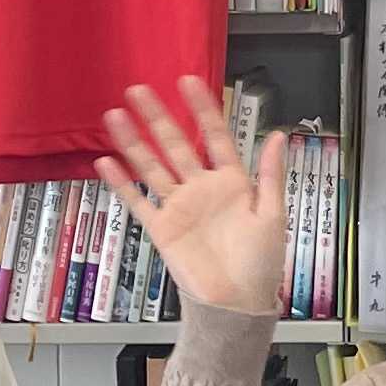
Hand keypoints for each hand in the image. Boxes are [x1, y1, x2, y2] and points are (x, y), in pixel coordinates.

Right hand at [95, 77, 289, 318]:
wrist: (237, 303)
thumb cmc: (261, 262)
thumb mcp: (272, 215)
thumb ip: (270, 175)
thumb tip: (279, 136)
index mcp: (232, 182)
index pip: (215, 136)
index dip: (202, 109)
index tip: (188, 81)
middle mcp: (201, 188)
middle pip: (176, 144)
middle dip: (158, 117)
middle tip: (139, 89)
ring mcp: (179, 206)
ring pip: (152, 166)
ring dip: (134, 142)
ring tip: (115, 116)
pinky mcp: (162, 228)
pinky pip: (139, 202)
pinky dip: (122, 184)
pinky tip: (105, 162)